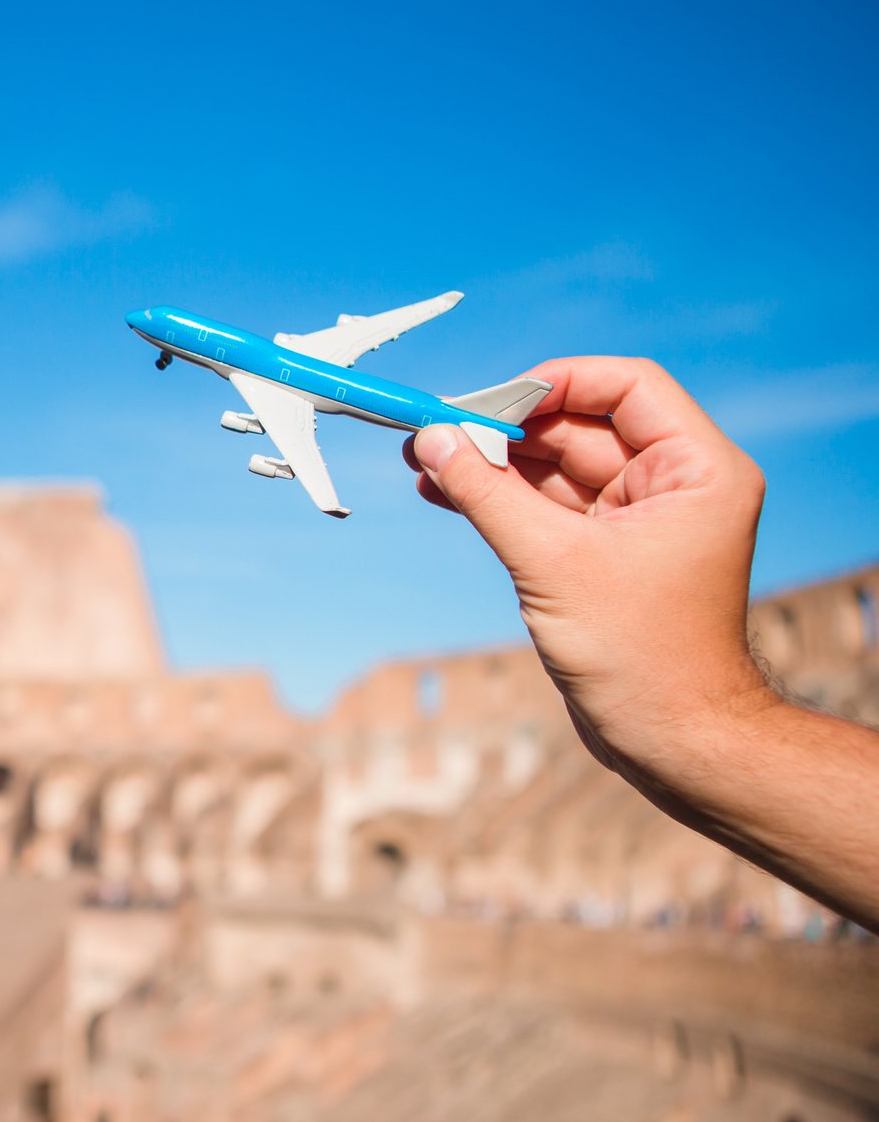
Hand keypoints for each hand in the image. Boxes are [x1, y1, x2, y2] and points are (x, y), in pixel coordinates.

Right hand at [402, 357, 773, 798]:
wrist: (670, 739)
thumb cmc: (640, 655)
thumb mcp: (552, 562)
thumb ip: (487, 492)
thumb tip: (431, 439)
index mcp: (697, 471)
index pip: (628, 387)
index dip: (558, 382)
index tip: (491, 399)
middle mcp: (675, 486)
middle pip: (582, 425)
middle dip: (506, 426)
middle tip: (436, 428)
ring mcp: (639, 521)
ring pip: (556, 466)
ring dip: (493, 463)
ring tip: (424, 458)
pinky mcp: (606, 554)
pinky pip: (548, 506)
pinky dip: (501, 498)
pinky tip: (446, 491)